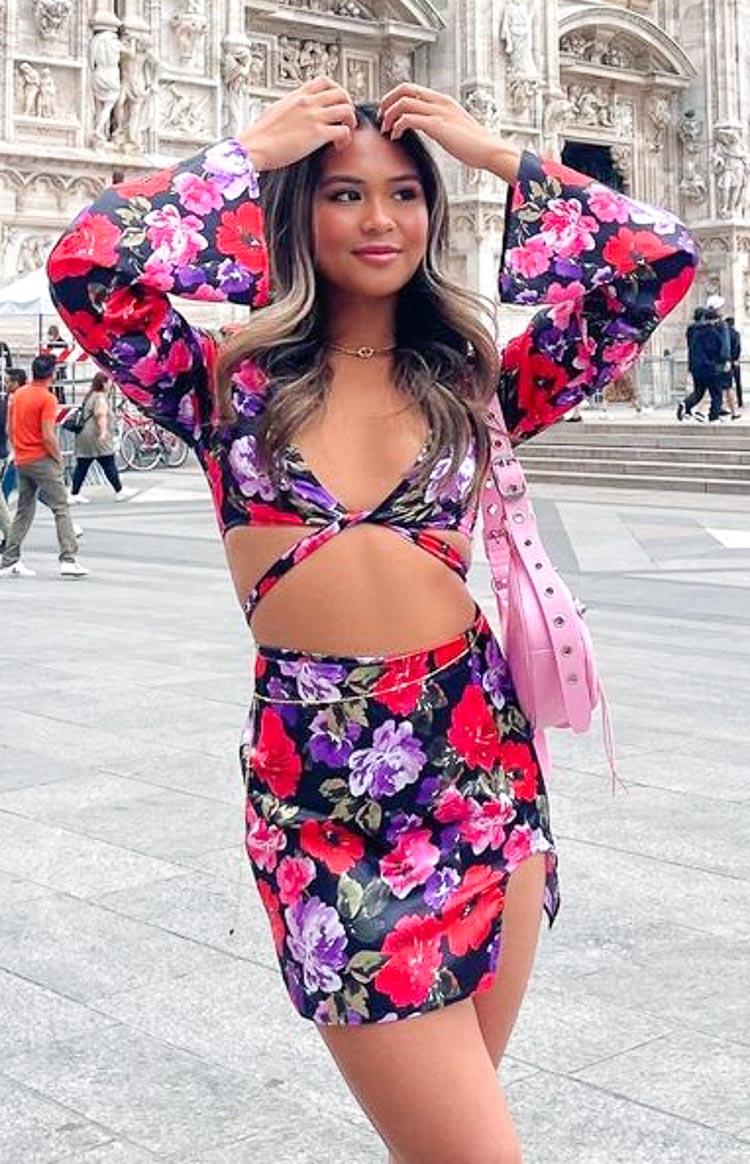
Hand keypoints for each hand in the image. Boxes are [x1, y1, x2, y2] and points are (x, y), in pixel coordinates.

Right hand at [238, 78, 356, 170]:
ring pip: (346, 109)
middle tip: (345, 119)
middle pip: (340, 92)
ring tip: (346, 132)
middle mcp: (308, 102)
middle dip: (348, 105)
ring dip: (350, 121)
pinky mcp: (318, 134)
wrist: (255, 146)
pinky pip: (343, 131)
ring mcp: (314, 116)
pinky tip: (339, 146)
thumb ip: (289, 108)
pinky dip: (346, 138)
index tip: (337, 103)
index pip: (324, 82)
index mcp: (298, 96)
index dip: (336, 91)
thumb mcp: (275, 110)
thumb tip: (291, 112)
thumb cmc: (261, 134)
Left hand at [379, 83, 519, 182]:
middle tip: (382, 119)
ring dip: (389, 115)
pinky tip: (396, 137)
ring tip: (387, 130)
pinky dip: (397, 126)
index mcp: (442, 100)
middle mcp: (439, 101)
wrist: (488, 150)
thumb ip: (438, 122)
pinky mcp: (437, 125)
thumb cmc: (473, 144)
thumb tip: (424, 126)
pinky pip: (408, 118)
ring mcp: (438, 111)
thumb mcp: (452, 126)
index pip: (411, 88)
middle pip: (403, 88)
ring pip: (403, 102)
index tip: (388, 113)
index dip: (394, 97)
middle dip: (387, 102)